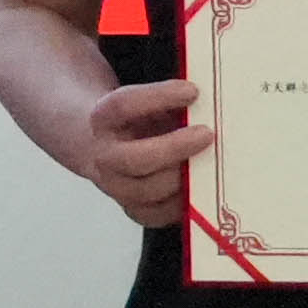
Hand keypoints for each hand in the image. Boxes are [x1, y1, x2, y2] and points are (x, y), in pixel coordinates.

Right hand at [52, 71, 211, 233]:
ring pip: (146, 191)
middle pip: (135, 159)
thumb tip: (206, 100)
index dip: (159, 97)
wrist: (99, 144)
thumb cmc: (132, 119)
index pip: (123, 105)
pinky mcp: (131, 208)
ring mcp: (114, 186)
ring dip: (181, 179)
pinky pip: (155, 216)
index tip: (192, 91)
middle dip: (174, 148)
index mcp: (102, 119)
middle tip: (206, 134)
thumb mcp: (144, 101)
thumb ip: (168, 99)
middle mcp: (104, 155)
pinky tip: (199, 191)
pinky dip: (179, 206)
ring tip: (209, 164)